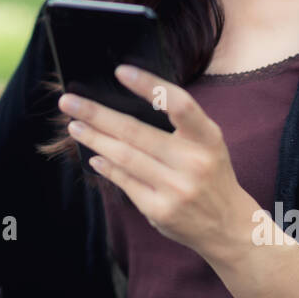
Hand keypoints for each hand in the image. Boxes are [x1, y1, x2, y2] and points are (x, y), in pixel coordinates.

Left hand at [57, 65, 251, 258]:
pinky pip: (125, 181)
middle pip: (136, 132)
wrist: (229, 226)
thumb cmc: (211, 173)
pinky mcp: (160, 211)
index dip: (149, 86)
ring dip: (94, 139)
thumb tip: (125, 102)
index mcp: (208, 138)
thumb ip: (178, 124)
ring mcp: (176, 189)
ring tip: (74, 126)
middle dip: (97, 114)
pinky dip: (106, 166)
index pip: (179, 104)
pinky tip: (93, 155)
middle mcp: (193, 162)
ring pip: (124, 157)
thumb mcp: (207, 143)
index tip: (120, 71)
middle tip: (69, 101)